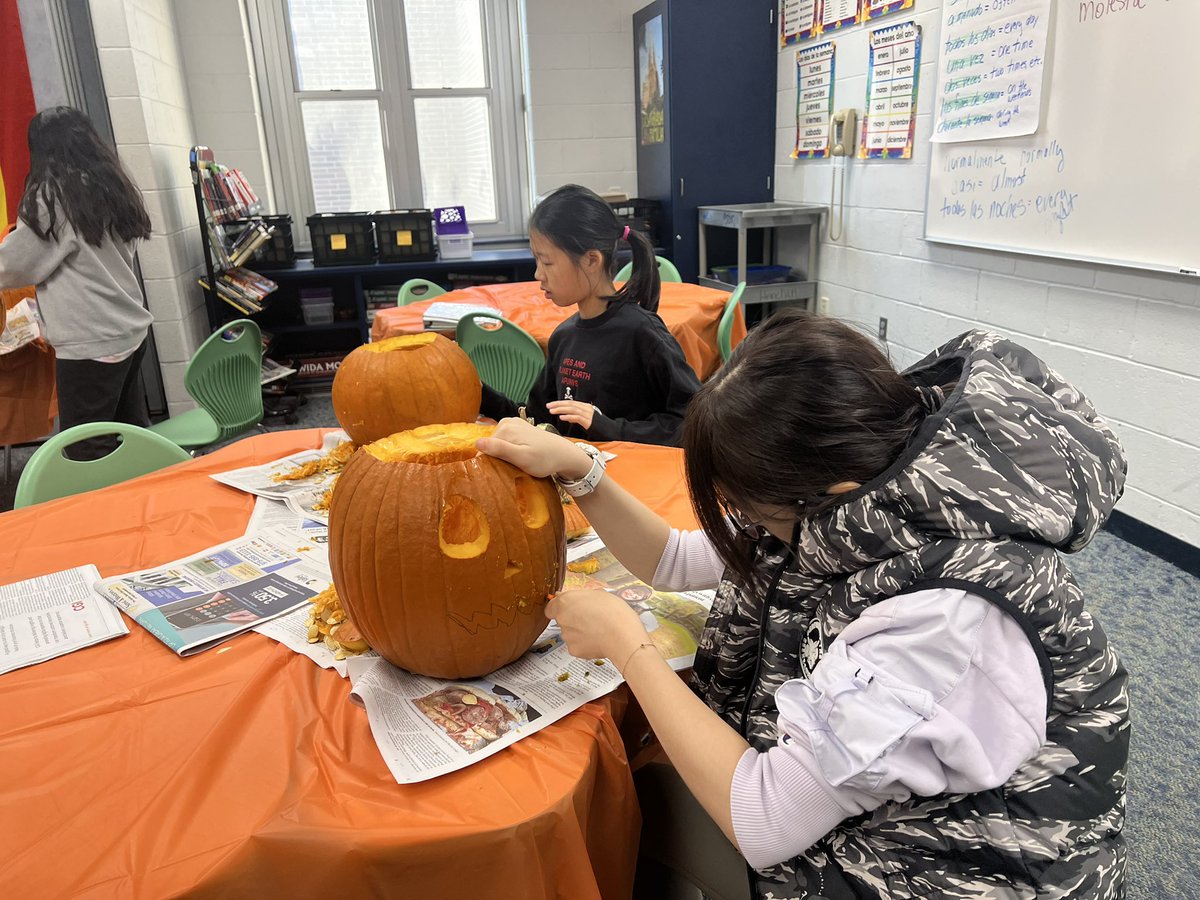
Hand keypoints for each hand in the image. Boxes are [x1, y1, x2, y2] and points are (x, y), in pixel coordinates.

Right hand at [476, 417, 591, 479]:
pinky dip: (510, 450)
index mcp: (504, 428)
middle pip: (491, 445)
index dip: (491, 463)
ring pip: (499, 444)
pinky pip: (507, 441)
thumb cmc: (544, 459)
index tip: (503, 472)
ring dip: (504, 455)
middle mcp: (506, 422)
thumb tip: (477, 442)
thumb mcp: (521, 458)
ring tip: (516, 463)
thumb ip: (500, 449)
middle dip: (498, 458)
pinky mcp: (520, 428)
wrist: (564, 454)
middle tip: (512, 468)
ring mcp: (514, 424)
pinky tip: (519, 457)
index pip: (484, 449)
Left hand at [546, 400, 594, 429]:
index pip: (570, 402)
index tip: (550, 405)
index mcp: (585, 406)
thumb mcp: (585, 419)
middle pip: (570, 404)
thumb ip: (576, 416)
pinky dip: (569, 417)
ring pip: (572, 409)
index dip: (559, 403)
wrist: (609, 430)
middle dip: (558, 405)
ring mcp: (588, 414)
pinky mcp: (589, 421)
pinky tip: (562, 417)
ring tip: (552, 411)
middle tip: (548, 406)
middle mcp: (586, 408)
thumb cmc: (596, 425)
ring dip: (561, 410)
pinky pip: (577, 417)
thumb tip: (566, 416)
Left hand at [546, 589, 649, 664]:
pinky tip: (598, 640)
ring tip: (598, 629)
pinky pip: (577, 646)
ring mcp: (567, 636)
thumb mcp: (598, 594)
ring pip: (570, 633)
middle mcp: (562, 620)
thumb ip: (579, 596)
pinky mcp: (574, 650)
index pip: (551, 607)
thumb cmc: (614, 612)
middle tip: (591, 617)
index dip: (562, 608)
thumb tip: (567, 597)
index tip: (572, 608)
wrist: (622, 636)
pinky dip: (585, 644)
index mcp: (564, 602)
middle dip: (573, 619)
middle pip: (562, 620)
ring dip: (579, 632)